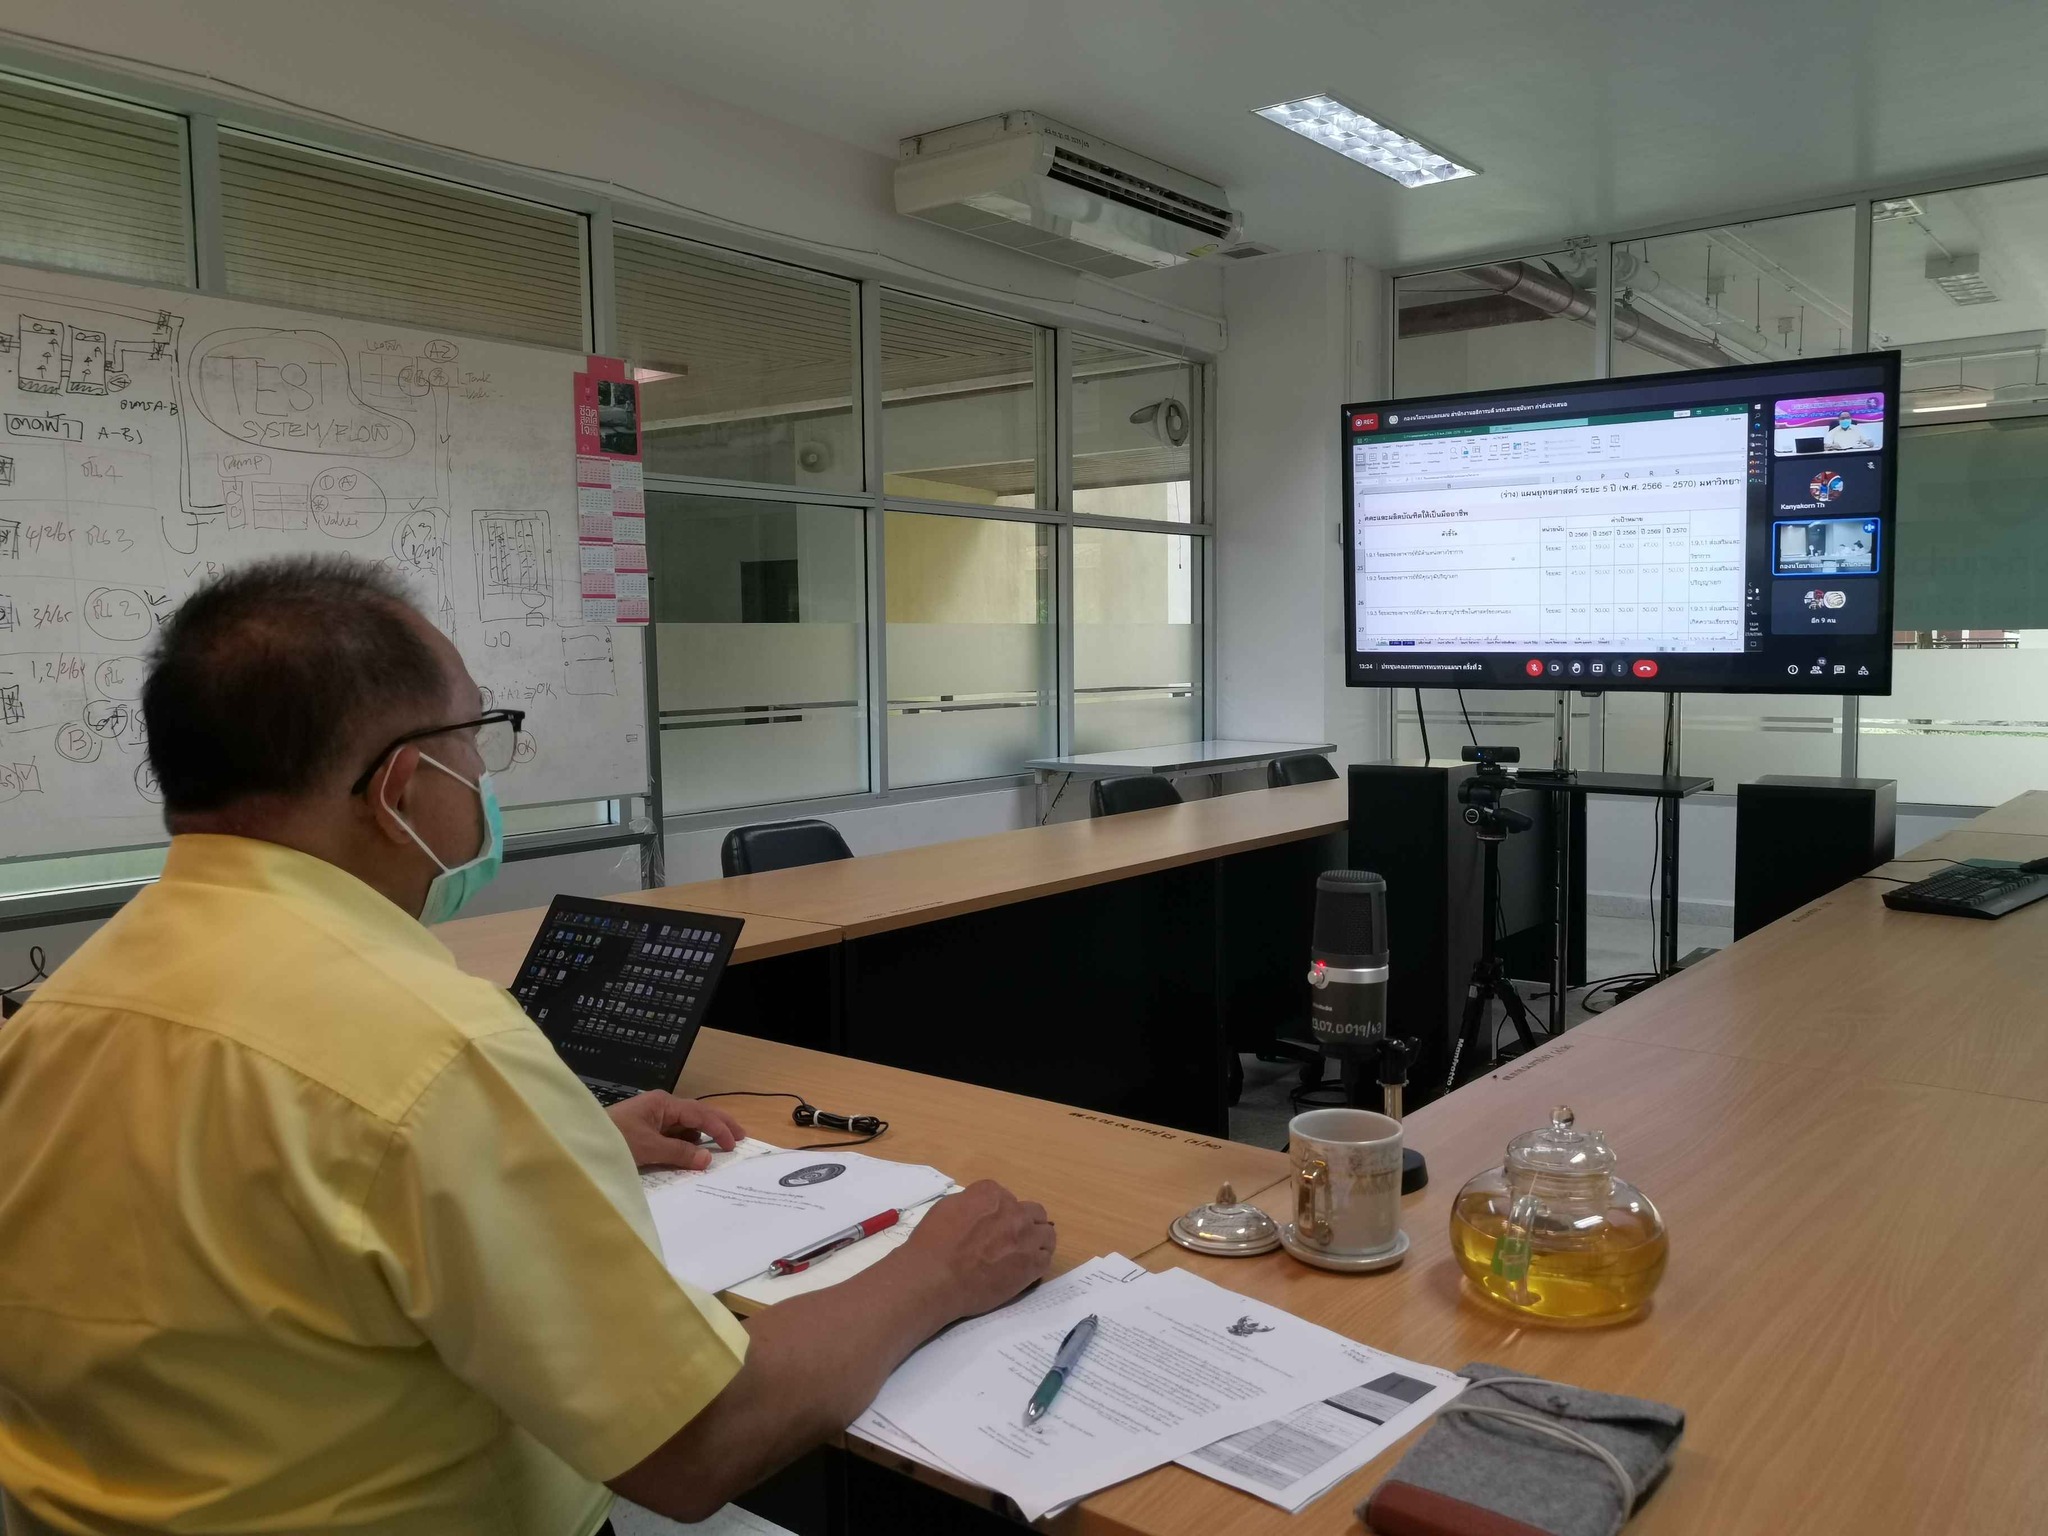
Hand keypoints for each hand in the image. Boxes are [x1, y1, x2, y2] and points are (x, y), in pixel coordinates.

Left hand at [606, 1091, 742, 1170]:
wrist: (580, 1143)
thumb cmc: (614, 1140)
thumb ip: (679, 1154)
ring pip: (685, 1127)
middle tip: (740, 1137)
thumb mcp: (649, 1148)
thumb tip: (707, 1159)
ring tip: (719, 1149)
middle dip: (718, 1125)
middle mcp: (661, 1107)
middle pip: (697, 1114)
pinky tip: (693, 1155)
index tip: (734, 1145)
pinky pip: (672, 1136)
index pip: (699, 1114)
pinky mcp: (645, 1132)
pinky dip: (685, 1145)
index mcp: (664, 1103)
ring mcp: (653, 1119)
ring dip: (701, 1137)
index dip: (719, 1128)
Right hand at [900, 1179, 1054, 1318]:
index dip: (999, 1212)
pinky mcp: (1032, 1264)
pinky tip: (1027, 1268)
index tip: (991, 1226)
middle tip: (1011, 1239)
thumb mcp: (946, 1208)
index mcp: (991, 1194)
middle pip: (1032, 1211)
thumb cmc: (932, 1244)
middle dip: (1023, 1222)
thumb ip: (970, 1203)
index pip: (1005, 1196)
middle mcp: (1013, 1211)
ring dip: (1036, 1240)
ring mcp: (1026, 1237)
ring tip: (1023, 1254)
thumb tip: (980, 1210)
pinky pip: (1046, 1257)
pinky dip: (1038, 1260)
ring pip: (1046, 1233)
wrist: (935, 1278)